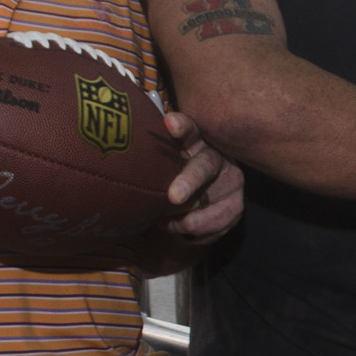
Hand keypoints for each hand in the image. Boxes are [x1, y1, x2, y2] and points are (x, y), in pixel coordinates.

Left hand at [163, 110, 244, 244]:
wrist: (200, 195)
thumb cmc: (175, 174)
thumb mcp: (166, 162)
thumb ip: (155, 157)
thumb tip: (120, 155)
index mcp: (198, 141)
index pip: (191, 129)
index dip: (182, 126)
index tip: (170, 123)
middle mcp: (220, 159)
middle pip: (205, 167)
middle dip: (189, 181)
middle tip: (173, 196)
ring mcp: (232, 185)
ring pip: (207, 205)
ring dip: (182, 218)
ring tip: (162, 220)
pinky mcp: (235, 210)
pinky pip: (211, 228)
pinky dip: (189, 232)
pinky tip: (177, 227)